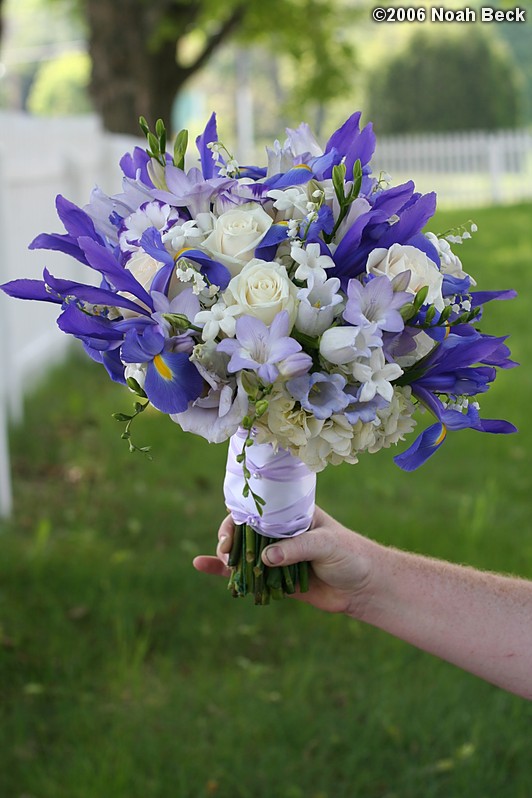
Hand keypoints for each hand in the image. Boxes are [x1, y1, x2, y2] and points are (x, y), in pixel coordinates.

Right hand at [193, 505, 377, 615]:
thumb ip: (296, 548)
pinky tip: (202, 566)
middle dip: (230, 536)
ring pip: (242, 552)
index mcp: (291, 515)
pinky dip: (225, 572)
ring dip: (226, 554)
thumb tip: (265, 559)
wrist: (364, 587)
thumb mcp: (326, 544)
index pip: (258, 508)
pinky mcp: (275, 580)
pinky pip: (247, 575)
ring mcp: (276, 556)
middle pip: (244, 529)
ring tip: (221, 560)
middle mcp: (280, 533)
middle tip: (227, 550)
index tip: (232, 529)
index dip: (240, 515)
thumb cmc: (350, 554)